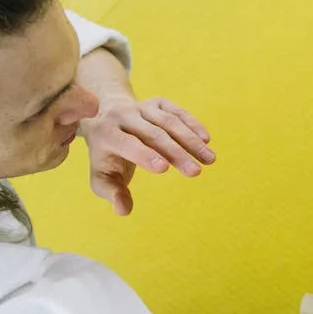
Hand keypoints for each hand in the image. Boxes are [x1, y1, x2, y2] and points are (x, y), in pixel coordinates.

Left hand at [82, 96, 212, 214]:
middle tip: (196, 172)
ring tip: (210, 159)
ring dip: (191, 141)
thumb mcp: (102, 177)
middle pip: (153, 134)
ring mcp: (141, 106)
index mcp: (105, 134)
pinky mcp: (157, 102)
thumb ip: (112, 193)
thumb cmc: (107, 156)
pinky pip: (177, 112)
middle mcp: (122, 115)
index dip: (144, 155)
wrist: (106, 120)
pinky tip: (206, 140)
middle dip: (176, 153)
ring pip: (169, 122)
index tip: (165, 168)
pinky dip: (193, 124)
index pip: (126, 144)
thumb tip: (123, 211)